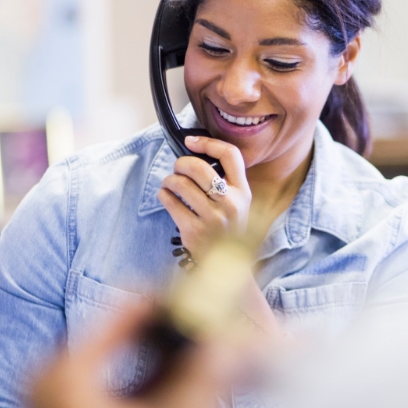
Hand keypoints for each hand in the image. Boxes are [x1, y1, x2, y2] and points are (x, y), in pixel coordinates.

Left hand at [158, 136, 250, 261]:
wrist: (225, 265)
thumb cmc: (226, 227)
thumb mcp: (237, 202)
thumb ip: (225, 180)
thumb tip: (194, 151)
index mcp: (243, 192)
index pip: (230, 155)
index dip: (208, 142)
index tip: (191, 142)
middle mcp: (231, 204)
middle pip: (199, 167)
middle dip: (181, 163)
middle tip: (177, 168)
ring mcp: (212, 218)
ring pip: (180, 183)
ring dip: (169, 180)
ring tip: (170, 184)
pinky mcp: (193, 231)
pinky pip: (170, 202)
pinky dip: (164, 195)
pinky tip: (167, 197)